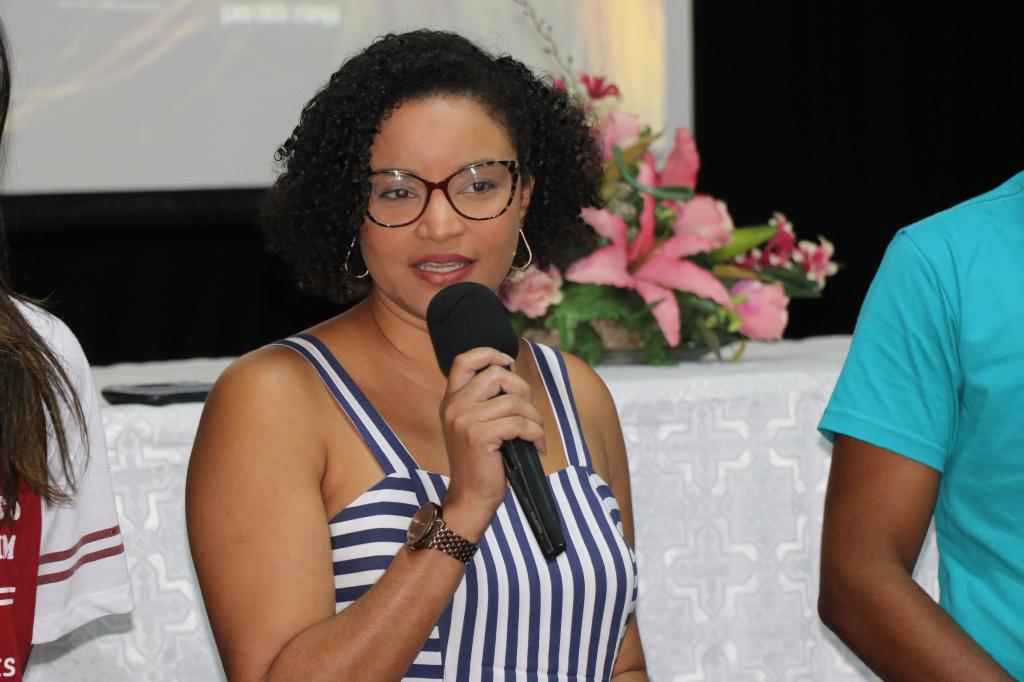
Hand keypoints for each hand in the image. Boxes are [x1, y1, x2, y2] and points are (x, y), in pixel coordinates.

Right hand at [439, 347, 546, 534]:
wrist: (470, 498)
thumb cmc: (481, 463)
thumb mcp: (475, 425)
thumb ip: (487, 400)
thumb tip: (513, 374)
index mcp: (451, 401)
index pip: (464, 360)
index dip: (489, 353)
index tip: (508, 363)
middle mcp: (454, 406)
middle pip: (497, 374)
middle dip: (523, 389)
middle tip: (529, 413)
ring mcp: (464, 420)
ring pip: (514, 401)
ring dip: (534, 418)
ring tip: (535, 434)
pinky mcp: (479, 436)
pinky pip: (519, 423)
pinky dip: (535, 434)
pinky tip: (537, 446)